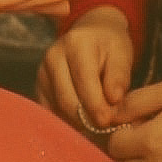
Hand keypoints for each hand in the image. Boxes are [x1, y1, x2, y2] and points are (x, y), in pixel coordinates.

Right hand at [37, 7, 133, 126]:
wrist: (91, 33)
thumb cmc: (109, 45)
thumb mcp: (122, 53)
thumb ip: (119, 76)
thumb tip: (113, 100)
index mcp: (76, 45)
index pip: (84, 83)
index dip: (98, 107)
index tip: (111, 122)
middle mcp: (53, 57)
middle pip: (67, 100)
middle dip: (87, 120)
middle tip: (105, 129)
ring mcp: (42, 72)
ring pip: (57, 109)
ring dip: (78, 124)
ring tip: (97, 125)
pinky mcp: (39, 87)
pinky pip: (51, 112)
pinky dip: (67, 122)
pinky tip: (83, 123)